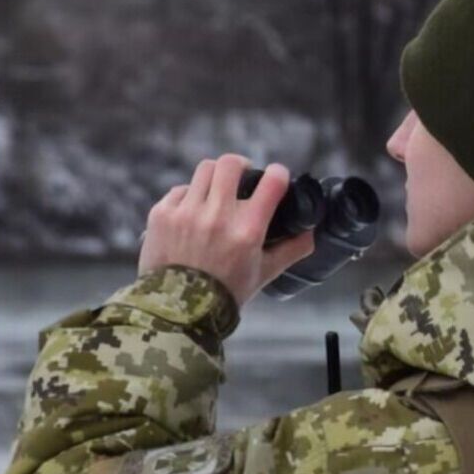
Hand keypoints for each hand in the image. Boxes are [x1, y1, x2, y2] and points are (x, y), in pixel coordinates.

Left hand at [139, 154, 318, 305]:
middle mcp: (217, 216)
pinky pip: (180, 190)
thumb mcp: (263, 273)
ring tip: (215, 192)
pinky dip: (189, 197)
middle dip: (240, 166)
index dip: (278, 174)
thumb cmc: (224, 293)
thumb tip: (311, 233)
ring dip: (214, 178)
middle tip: (241, 177)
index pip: (272, 182)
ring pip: (204, 170)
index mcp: (247, 230)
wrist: (177, 309)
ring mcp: (186, 213)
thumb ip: (290, 250)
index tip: (275, 177)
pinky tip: (192, 213)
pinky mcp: (162, 214)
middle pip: (231, 164)